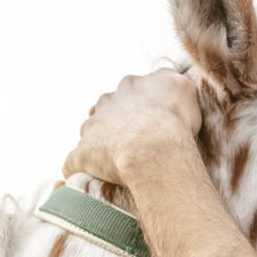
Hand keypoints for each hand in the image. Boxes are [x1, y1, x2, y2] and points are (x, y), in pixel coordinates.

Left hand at [62, 68, 201, 190]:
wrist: (154, 150)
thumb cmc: (173, 120)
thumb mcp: (182, 87)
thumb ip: (170, 80)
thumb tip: (165, 81)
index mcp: (130, 87)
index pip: (130, 91)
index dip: (139, 107)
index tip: (149, 122)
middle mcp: (106, 103)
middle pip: (105, 111)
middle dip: (114, 124)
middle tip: (132, 143)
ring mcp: (91, 128)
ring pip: (89, 134)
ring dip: (98, 145)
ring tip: (112, 162)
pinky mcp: (82, 154)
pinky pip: (73, 162)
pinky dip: (78, 167)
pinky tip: (84, 176)